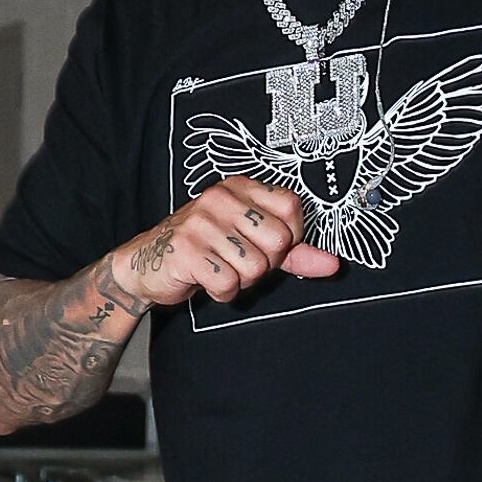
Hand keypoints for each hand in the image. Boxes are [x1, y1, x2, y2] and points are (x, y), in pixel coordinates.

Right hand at [110, 179, 340, 308]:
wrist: (147, 265)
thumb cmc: (206, 251)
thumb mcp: (251, 244)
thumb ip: (294, 253)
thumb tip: (333, 265)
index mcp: (240, 189)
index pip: (292, 208)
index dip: (289, 238)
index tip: (267, 246)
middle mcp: (221, 198)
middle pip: (279, 241)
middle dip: (265, 264)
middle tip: (238, 262)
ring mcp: (202, 222)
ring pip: (255, 267)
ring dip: (241, 281)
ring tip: (220, 269)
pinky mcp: (188, 250)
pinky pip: (229, 283)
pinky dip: (222, 292)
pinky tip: (206, 280)